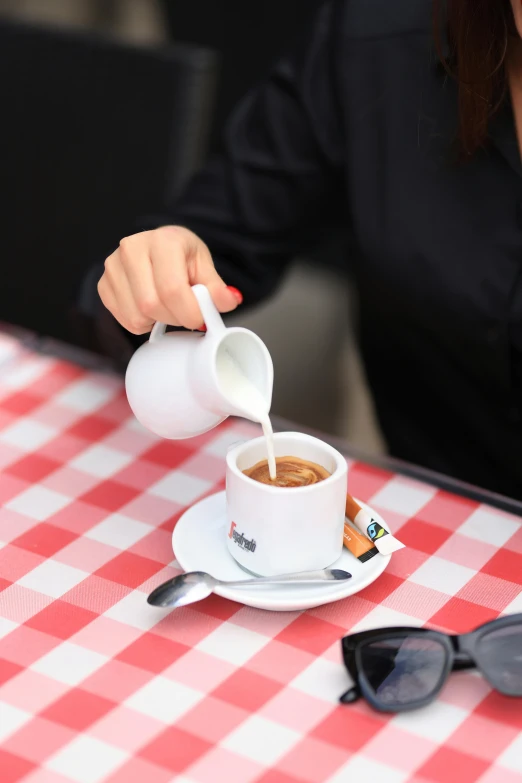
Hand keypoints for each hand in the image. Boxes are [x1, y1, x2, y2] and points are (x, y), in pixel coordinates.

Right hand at [98, 225, 242, 333]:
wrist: (159, 247)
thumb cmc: (181, 255)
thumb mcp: (203, 265)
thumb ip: (216, 286)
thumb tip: (228, 301)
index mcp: (162, 241)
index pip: (172, 288)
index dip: (189, 312)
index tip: (200, 318)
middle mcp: (132, 249)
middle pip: (152, 305)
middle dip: (175, 318)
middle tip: (185, 312)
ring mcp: (114, 266)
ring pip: (136, 316)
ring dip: (157, 321)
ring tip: (167, 306)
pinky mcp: (103, 284)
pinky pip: (124, 319)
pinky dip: (142, 323)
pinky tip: (151, 308)